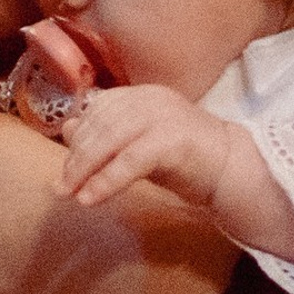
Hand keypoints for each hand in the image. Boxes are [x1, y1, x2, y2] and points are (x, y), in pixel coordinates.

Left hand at [58, 84, 230, 208]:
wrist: (234, 172)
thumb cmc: (185, 160)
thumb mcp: (138, 144)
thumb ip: (107, 136)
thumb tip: (68, 128)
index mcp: (142, 95)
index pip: (98, 110)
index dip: (78, 139)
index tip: (65, 168)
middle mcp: (151, 98)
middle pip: (100, 125)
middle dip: (76, 159)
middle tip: (60, 187)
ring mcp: (164, 116)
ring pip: (110, 140)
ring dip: (85, 170)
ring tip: (70, 194)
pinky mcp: (175, 140)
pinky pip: (130, 161)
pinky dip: (106, 181)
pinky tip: (91, 198)